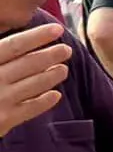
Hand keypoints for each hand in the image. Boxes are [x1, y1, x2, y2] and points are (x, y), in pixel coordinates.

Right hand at [0, 23, 70, 137]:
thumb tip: (12, 43)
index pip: (14, 45)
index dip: (37, 36)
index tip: (57, 29)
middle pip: (29, 64)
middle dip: (51, 55)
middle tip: (66, 50)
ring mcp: (0, 101)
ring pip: (35, 85)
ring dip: (52, 76)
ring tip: (63, 70)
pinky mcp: (4, 121)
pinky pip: (30, 109)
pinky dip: (44, 102)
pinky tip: (55, 95)